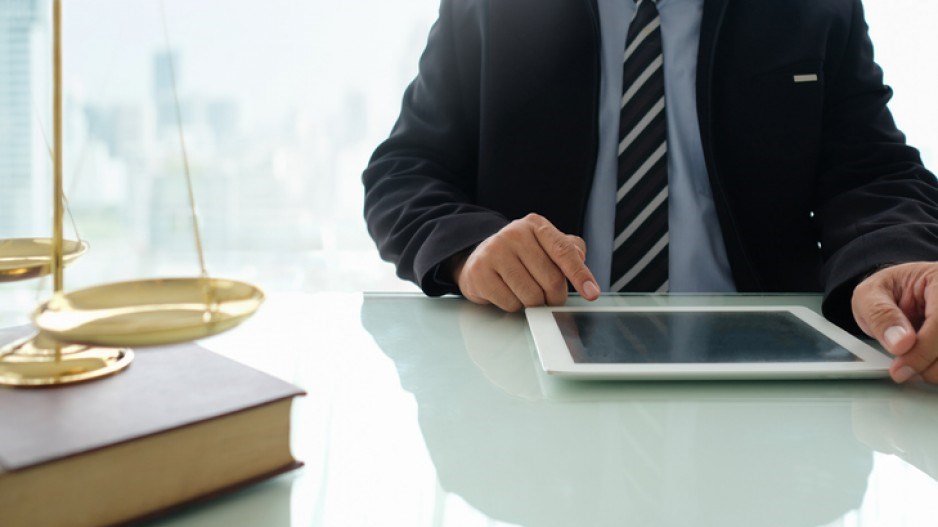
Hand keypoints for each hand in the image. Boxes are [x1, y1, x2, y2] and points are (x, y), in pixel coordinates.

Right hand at [453, 213, 600, 311]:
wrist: (480, 259)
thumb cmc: (520, 256)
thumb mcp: (545, 246)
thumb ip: (568, 250)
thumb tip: (581, 260)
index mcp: (535, 225)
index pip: (564, 252)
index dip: (580, 275)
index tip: (592, 294)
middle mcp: (514, 233)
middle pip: (551, 280)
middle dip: (554, 297)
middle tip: (549, 297)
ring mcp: (494, 251)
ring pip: (531, 296)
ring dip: (534, 304)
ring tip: (524, 292)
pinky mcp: (480, 272)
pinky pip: (510, 303)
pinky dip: (514, 306)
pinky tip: (508, 292)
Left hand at [851, 262, 937, 382]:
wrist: (899, 294)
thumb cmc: (888, 291)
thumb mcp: (870, 295)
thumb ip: (880, 315)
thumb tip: (900, 343)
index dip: (923, 349)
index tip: (900, 368)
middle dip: (927, 364)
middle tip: (902, 370)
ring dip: (933, 370)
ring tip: (911, 363)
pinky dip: (936, 369)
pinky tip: (924, 365)